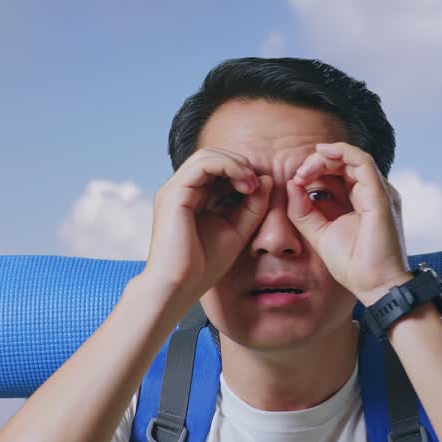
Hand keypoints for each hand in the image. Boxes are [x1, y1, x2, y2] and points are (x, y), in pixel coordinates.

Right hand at [140, 147, 271, 303]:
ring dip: (236, 164)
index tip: (261, 190)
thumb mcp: (237, 231)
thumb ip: (252, 207)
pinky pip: (203, 164)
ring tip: (251, 185)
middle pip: (213, 156)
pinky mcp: (174, 193)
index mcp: (193, 197)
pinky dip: (228, 167)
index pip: (218, 169)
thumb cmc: (203, 266)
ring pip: (208, 155)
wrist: (180, 286)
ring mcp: (175, 189)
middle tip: (257, 185)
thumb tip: (267, 179)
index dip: (242, 172)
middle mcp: (181, 189)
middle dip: (240, 165)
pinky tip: (244, 185)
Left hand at [286, 142, 410, 305]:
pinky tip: (321, 155)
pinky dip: (341, 153)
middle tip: (298, 173)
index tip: (295, 180)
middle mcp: (372, 192)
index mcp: (360, 200)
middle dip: (318, 161)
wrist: (375, 285)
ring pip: (353, 157)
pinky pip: (363, 162)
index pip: (339, 173)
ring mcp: (379, 192)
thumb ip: (303, 211)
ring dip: (326, 157)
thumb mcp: (319, 233)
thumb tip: (292, 184)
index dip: (316, 170)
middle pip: (345, 162)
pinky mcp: (380, 196)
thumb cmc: (353, 265)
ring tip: (305, 169)